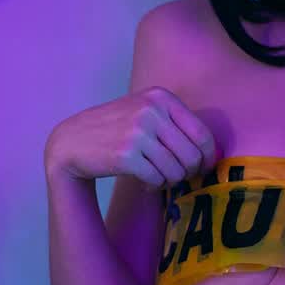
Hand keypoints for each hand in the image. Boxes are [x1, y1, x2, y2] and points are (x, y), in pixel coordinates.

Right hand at [45, 87, 217, 187]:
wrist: (72, 142)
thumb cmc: (115, 130)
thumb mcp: (144, 112)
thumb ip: (176, 124)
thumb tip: (213, 153)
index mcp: (160, 97)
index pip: (202, 134)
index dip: (206, 157)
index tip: (201, 168)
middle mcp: (151, 111)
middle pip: (192, 155)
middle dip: (188, 173)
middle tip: (176, 177)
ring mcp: (137, 132)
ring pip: (176, 170)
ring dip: (170, 181)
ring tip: (158, 178)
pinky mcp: (126, 155)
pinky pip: (157, 179)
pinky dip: (155, 186)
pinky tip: (145, 183)